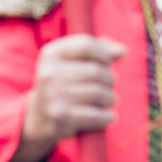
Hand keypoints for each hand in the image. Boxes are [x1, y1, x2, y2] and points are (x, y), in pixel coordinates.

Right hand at [0, 34, 124, 161]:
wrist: (40, 117)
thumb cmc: (63, 84)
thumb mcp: (72, 62)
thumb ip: (97, 51)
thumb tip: (121, 51)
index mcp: (51, 54)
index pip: (86, 45)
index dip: (104, 53)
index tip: (109, 61)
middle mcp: (49, 72)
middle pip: (96, 71)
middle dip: (110, 79)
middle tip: (108, 86)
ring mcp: (53, 95)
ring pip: (99, 93)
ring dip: (110, 99)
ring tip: (106, 101)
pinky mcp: (61, 116)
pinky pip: (97, 115)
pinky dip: (107, 116)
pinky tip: (106, 116)